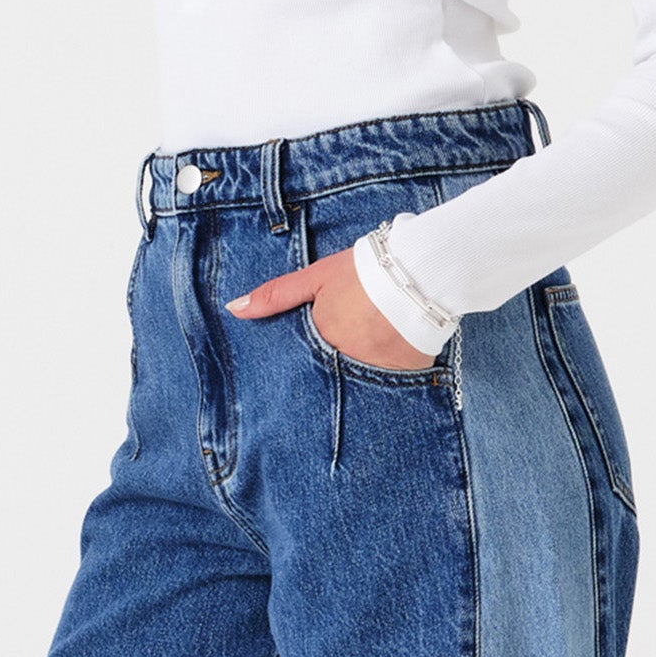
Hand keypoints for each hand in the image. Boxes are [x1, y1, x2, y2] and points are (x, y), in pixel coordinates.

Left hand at [226, 248, 436, 369]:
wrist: (421, 270)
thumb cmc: (365, 270)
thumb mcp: (316, 278)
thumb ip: (276, 296)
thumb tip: (234, 309)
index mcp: (320, 340)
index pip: (300, 367)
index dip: (301, 367)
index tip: (304, 366)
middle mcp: (344, 362)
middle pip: (329, 380)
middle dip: (327, 376)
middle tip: (335, 368)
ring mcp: (376, 373)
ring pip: (359, 386)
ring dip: (357, 378)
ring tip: (365, 361)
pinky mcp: (406, 376)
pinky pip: (391, 386)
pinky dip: (388, 378)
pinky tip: (391, 362)